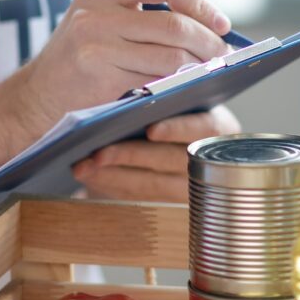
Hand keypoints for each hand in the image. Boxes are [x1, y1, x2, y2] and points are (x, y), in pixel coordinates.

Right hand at [16, 0, 232, 131]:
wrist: (35, 99)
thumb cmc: (79, 63)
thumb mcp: (100, 24)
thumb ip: (141, 16)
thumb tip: (208, 24)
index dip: (198, 0)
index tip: (221, 22)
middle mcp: (96, 9)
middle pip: (173, 20)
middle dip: (208, 39)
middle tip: (223, 55)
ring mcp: (96, 39)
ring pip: (170, 51)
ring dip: (198, 65)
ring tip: (209, 73)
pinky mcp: (99, 71)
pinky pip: (155, 76)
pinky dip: (178, 83)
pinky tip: (185, 87)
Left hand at [71, 105, 241, 200]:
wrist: (170, 139)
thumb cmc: (172, 110)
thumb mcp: (176, 102)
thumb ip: (164, 99)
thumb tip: (132, 98)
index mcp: (216, 127)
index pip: (205, 128)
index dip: (178, 129)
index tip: (151, 129)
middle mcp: (207, 159)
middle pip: (170, 160)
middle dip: (130, 155)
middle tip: (98, 152)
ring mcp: (188, 185)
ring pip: (150, 184)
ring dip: (112, 174)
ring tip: (83, 165)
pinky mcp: (165, 201)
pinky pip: (137, 195)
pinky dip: (110, 184)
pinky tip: (88, 175)